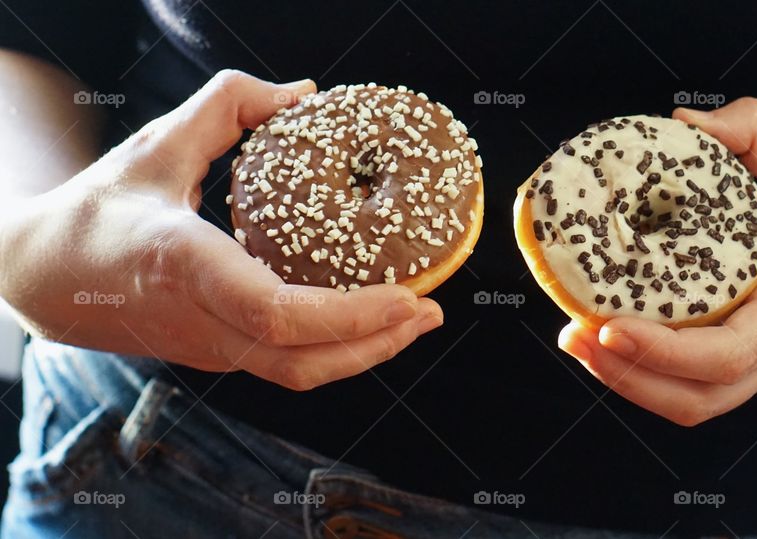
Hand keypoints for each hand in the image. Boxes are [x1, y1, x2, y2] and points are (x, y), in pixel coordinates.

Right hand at [0, 70, 442, 390]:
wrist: (42, 278)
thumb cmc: (99, 208)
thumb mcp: (156, 143)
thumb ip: (227, 106)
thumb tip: (302, 93)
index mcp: (183, 265)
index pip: (276, 312)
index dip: (351, 313)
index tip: (406, 293)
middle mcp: (201, 321)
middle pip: (303, 360)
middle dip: (379, 342)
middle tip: (432, 309)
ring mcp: (208, 348)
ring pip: (298, 372)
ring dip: (366, 352)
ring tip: (414, 320)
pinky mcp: (215, 355)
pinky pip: (286, 363)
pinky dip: (336, 348)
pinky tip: (366, 321)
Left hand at [559, 97, 756, 425]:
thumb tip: (682, 120)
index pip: (728, 354)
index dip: (664, 351)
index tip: (609, 325)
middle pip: (696, 397)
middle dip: (627, 375)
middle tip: (573, 332)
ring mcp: (755, 374)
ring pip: (687, 405)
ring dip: (624, 382)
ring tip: (573, 339)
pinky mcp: (735, 374)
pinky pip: (685, 392)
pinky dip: (638, 377)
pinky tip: (599, 343)